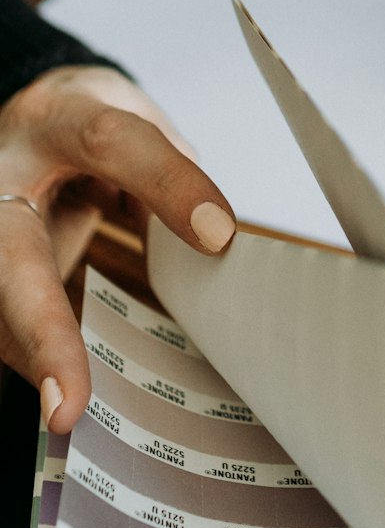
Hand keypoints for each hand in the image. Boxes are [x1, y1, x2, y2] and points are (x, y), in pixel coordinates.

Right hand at [0, 65, 234, 432]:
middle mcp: (6, 168)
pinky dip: (33, 355)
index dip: (169, 185)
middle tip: (68, 405)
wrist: (24, 120)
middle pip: (12, 253)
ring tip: (69, 410)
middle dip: (42, 330)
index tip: (219, 235)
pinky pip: (2, 321)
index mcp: (58, 117)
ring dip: (35, 361)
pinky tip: (63, 389)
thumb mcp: (133, 120)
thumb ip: (167, 174)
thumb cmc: (85, 124)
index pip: (113, 142)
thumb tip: (216, 246)